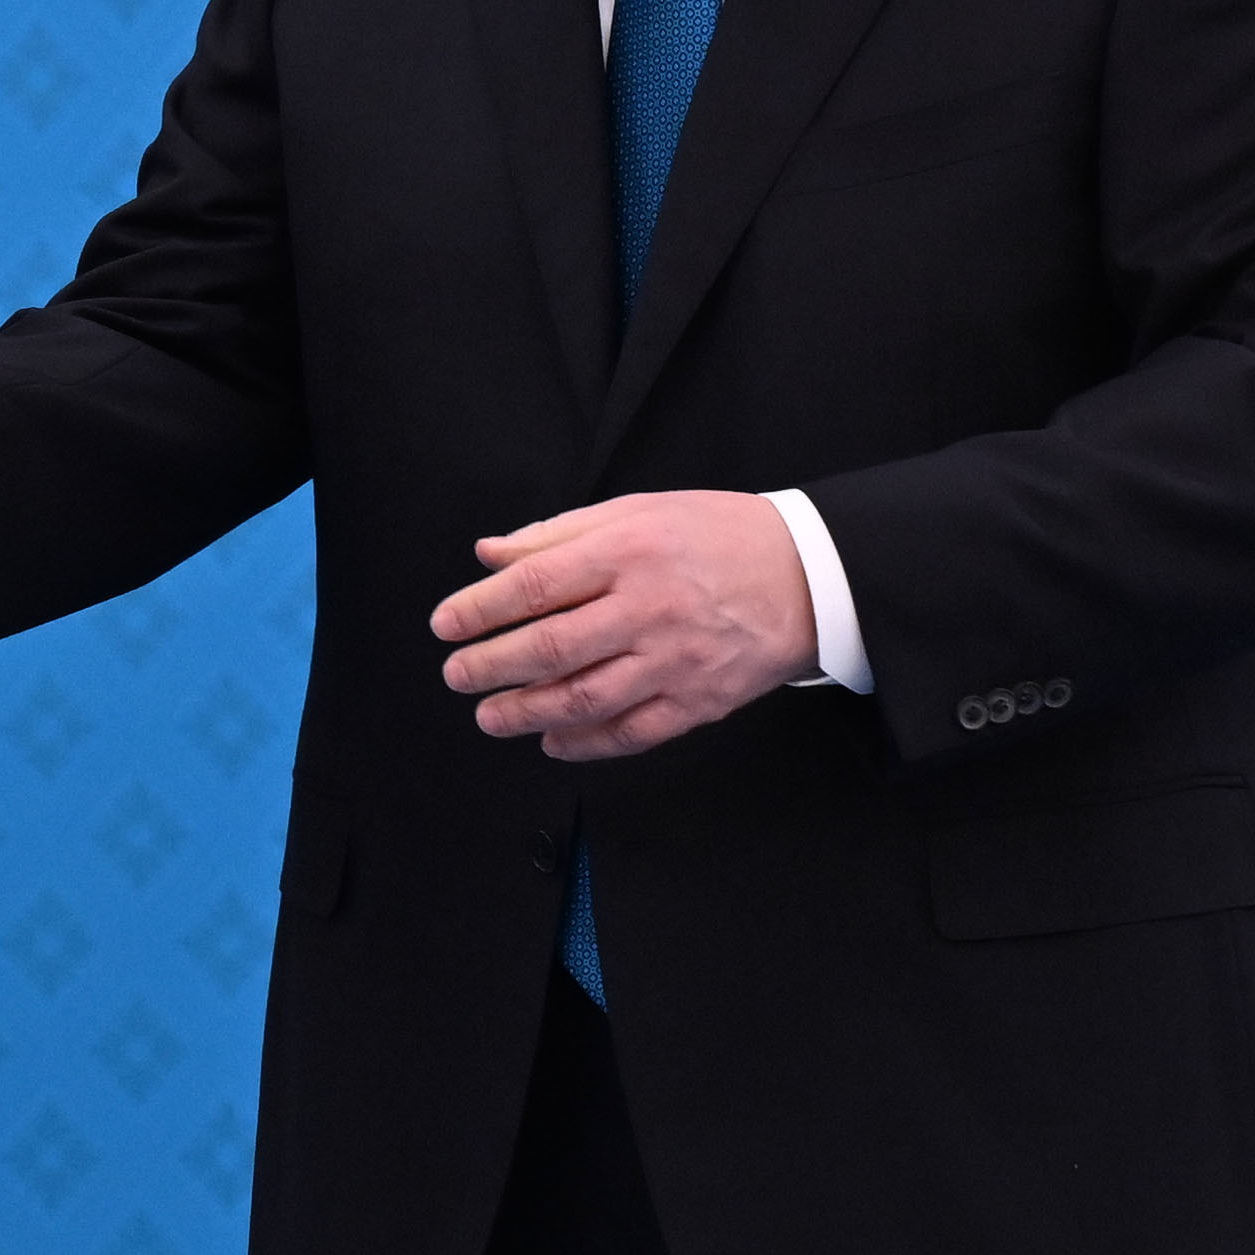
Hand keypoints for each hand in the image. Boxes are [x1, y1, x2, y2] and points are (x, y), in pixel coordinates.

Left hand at [430, 490, 815, 760]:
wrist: (810, 575)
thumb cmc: (717, 535)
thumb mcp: (638, 510)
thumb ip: (558, 533)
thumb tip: (490, 554)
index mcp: (627, 551)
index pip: (532, 585)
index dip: (479, 609)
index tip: (445, 625)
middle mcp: (648, 608)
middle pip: (548, 648)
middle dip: (489, 668)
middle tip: (456, 676)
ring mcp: (674, 660)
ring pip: (583, 699)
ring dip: (525, 713)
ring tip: (489, 716)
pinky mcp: (698, 701)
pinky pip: (631, 733)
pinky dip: (584, 744)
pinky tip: (552, 743)